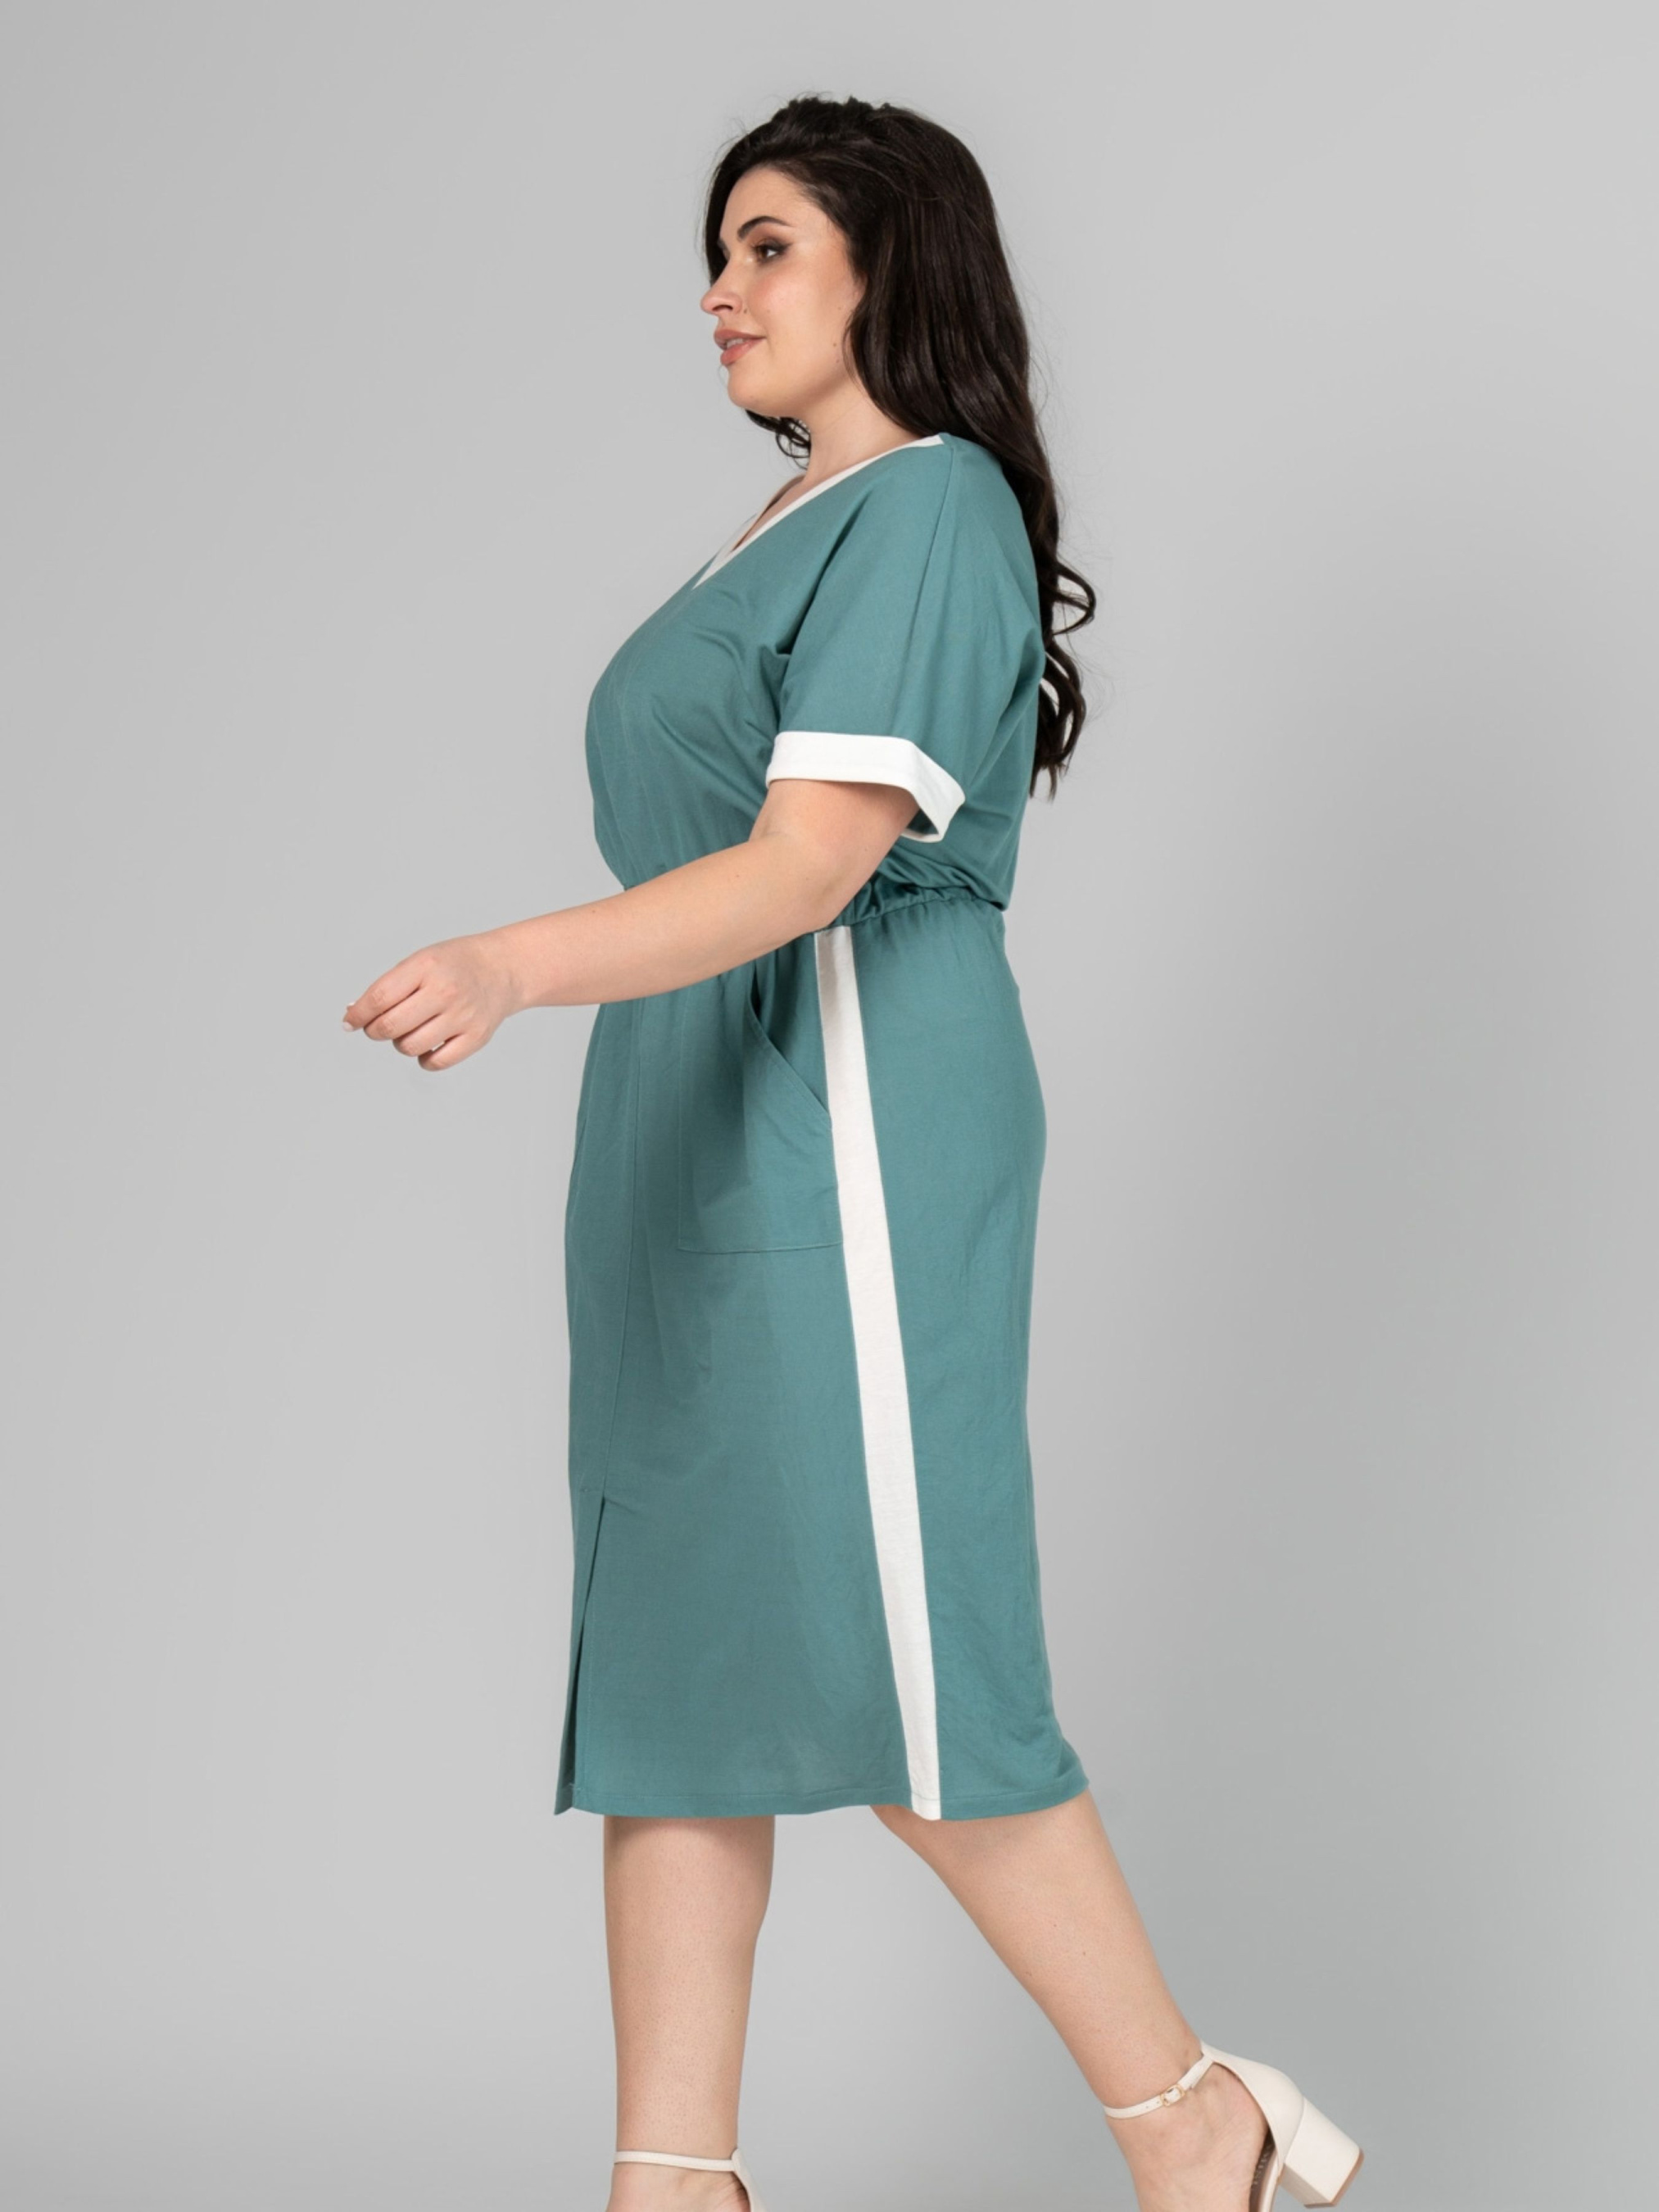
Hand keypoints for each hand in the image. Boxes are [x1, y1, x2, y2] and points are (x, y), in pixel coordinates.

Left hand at [343, 929, 521, 1070]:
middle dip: (374, 1031)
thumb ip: (389, 987)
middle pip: (391, 1026)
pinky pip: (435, 1062)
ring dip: (400, 1043)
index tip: (349, 1022)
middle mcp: (445, 991)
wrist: (502, 969)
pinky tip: (427, 1045)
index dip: (358, 1014)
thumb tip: (353, 1015)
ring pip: (410, 1047)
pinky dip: (423, 1058)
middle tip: (377, 1028)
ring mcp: (463, 1016)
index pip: (379, 998)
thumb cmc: (453, 966)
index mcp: (426, 967)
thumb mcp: (421, 962)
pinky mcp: (476, 1037)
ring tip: (409, 1031)